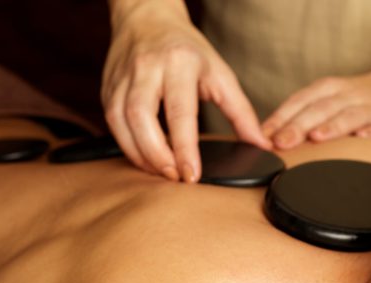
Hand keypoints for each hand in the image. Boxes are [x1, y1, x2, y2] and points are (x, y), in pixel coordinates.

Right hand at [102, 0, 269, 181]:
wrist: (147, 16)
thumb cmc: (189, 50)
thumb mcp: (221, 75)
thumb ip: (242, 113)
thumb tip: (262, 146)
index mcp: (179, 63)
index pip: (179, 112)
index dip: (184, 148)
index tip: (191, 175)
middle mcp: (147, 67)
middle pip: (141, 117)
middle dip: (156, 154)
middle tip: (175, 176)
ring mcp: (123, 76)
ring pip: (120, 121)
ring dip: (140, 154)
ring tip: (161, 172)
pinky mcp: (108, 86)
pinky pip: (112, 122)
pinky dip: (128, 146)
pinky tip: (145, 159)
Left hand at [262, 70, 370, 149]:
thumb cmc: (361, 102)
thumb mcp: (331, 101)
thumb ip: (304, 116)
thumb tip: (269, 138)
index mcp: (329, 90)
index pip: (300, 102)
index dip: (280, 118)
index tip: (262, 137)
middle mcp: (348, 96)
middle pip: (320, 109)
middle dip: (299, 126)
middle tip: (281, 143)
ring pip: (349, 116)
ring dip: (332, 127)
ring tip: (316, 139)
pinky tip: (361, 141)